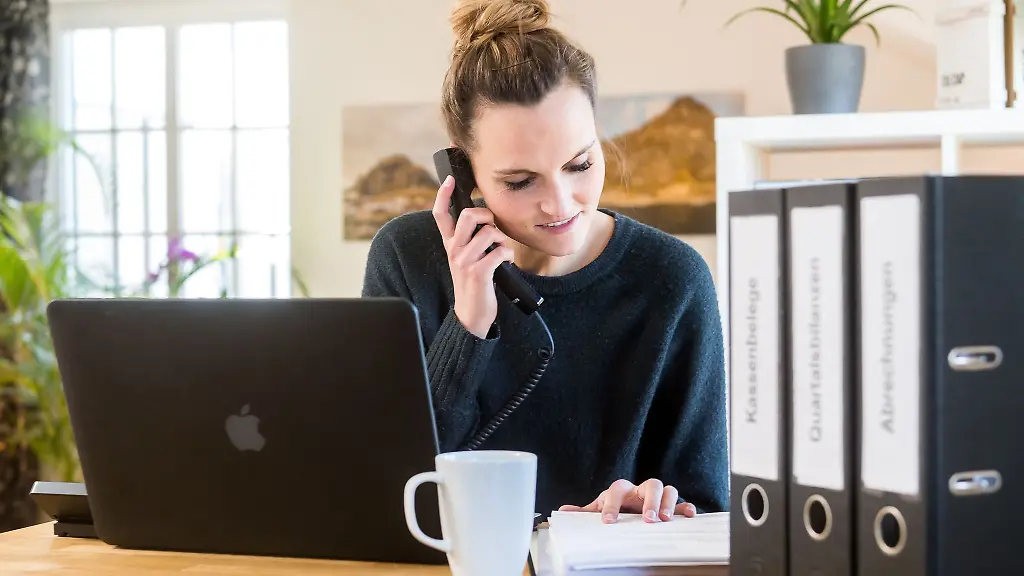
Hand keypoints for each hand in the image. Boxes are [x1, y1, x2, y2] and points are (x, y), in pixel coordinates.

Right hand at [432, 174, 513, 338]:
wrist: (471, 314)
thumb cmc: (474, 284)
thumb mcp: (465, 259)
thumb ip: (470, 240)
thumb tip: (485, 219)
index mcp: (450, 245)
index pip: (440, 215)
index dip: (443, 195)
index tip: (449, 180)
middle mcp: (454, 250)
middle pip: (468, 215)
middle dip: (487, 215)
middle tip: (493, 228)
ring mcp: (465, 262)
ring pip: (489, 233)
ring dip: (502, 239)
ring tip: (501, 250)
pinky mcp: (479, 273)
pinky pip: (500, 252)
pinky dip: (508, 255)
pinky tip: (506, 262)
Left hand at [558, 479, 696, 523]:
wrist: (631, 506)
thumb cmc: (616, 508)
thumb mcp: (600, 509)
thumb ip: (584, 512)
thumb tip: (562, 511)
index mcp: (622, 490)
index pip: (617, 490)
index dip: (612, 504)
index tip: (608, 521)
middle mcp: (641, 490)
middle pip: (650, 484)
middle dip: (650, 501)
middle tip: (647, 518)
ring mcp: (657, 496)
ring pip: (667, 489)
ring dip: (668, 503)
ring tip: (665, 519)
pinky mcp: (671, 505)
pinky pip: (682, 502)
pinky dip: (686, 507)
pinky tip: (689, 515)